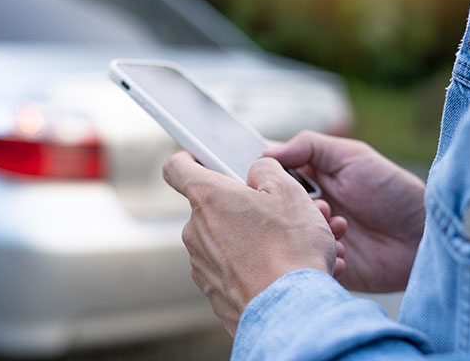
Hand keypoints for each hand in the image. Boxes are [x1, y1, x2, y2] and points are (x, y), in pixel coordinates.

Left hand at [163, 152, 337, 335]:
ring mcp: (203, 264)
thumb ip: (266, 169)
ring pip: (225, 238)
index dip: (189, 157)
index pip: (178, 167)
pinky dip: (252, 262)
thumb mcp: (289, 193)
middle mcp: (197, 231)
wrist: (291, 312)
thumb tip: (256, 171)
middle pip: (213, 205)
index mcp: (210, 198)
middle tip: (276, 210)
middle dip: (242, 204)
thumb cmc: (290, 251)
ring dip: (252, 235)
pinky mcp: (214, 291)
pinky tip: (280, 267)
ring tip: (288, 243)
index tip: (201, 157)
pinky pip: (231, 266)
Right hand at [265, 131, 425, 292]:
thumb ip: (309, 147)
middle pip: (278, 210)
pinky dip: (322, 260)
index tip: (267, 180)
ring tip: (341, 228)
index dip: (269, 179)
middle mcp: (310, 210)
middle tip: (322, 207)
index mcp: (312, 181)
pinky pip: (308, 266)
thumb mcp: (352, 156)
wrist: (425, 235)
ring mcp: (318, 238)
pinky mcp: (327, 266)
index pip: (275, 177)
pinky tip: (345, 254)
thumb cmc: (392, 190)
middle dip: (292, 210)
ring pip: (291, 239)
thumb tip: (266, 151)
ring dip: (311, 235)